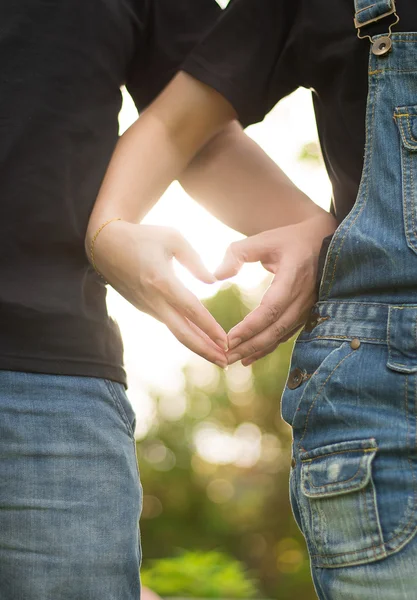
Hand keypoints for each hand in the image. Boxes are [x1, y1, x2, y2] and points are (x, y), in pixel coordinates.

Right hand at [88, 220, 227, 366]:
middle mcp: (154, 299)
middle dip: (205, 350)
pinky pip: (169, 323)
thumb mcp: (173, 238)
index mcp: (162, 280)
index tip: (226, 341)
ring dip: (198, 345)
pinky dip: (187, 334)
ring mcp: (147, 306)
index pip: (191, 309)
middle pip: (182, 333)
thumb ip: (194, 260)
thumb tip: (212, 283)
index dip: (209, 327)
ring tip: (220, 356)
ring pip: (176, 331)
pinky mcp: (144, 308)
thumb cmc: (143, 237)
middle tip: (226, 362)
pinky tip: (202, 341)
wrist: (105, 245)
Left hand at [214, 212, 337, 365]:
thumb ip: (237, 254)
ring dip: (256, 350)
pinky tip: (250, 357)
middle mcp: (304, 296)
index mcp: (293, 276)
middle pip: (275, 329)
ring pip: (281, 336)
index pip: (271, 308)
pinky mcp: (306, 313)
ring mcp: (308, 307)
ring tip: (232, 361)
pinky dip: (268, 348)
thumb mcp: (262, 239)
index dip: (250, 326)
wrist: (323, 240)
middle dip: (248, 346)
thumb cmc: (288, 239)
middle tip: (224, 358)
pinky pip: (286, 335)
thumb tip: (217, 276)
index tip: (228, 339)